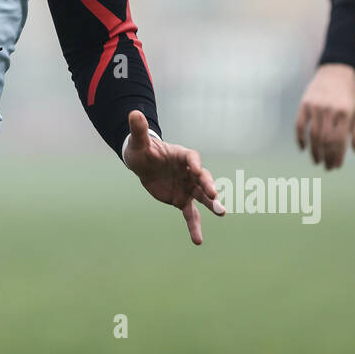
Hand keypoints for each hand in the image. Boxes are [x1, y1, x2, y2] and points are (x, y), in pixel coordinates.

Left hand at [122, 110, 224, 244]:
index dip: (194, 163)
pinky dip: (194, 227)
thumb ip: (139, 129)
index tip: (195, 169)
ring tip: (222, 212)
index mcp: (182, 155)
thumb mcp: (139, 141)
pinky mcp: (182, 200)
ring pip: (202, 197)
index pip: (191, 158)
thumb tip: (133, 112)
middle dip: (208, 185)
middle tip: (215, 194)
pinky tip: (198, 241)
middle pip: (202, 177)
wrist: (143, 164)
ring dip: (212, 204)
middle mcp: (190, 171)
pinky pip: (190, 215)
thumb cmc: (142, 149)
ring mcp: (188, 186)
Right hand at [295, 63, 354, 169]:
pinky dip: (300, 138)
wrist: (335, 71)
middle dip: (326, 157)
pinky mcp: (305, 104)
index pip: (340, 141)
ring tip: (316, 161)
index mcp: (346, 113)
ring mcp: (316, 107)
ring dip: (314, 151)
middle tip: (326, 167)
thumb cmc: (349, 94)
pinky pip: (299, 125)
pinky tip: (303, 148)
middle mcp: (330, 110)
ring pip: (313, 135)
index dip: (338, 156)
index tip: (336, 166)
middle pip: (326, 140)